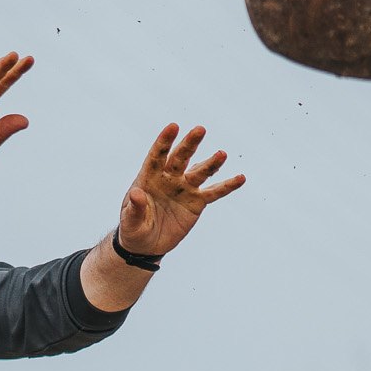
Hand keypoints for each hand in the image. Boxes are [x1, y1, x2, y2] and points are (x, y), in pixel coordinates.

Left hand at [116, 124, 245, 257]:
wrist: (146, 244)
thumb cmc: (133, 228)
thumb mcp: (129, 221)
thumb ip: (134, 207)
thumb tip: (137, 193)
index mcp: (149, 178)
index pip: (157, 156)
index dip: (164, 141)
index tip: (173, 127)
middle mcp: (169, 178)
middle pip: (181, 157)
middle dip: (190, 144)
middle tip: (200, 130)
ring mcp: (184, 189)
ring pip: (200, 172)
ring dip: (211, 163)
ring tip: (222, 154)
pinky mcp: (196, 202)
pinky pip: (214, 193)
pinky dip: (227, 186)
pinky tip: (240, 178)